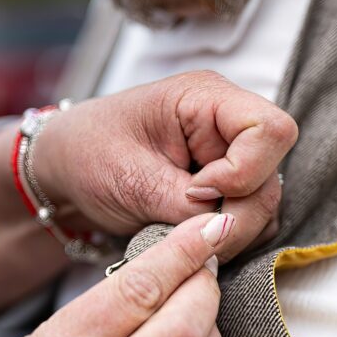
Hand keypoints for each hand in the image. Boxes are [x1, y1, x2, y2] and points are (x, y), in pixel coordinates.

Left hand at [36, 71, 297, 259]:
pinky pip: (251, 219)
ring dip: (232, 230)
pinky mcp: (227, 187)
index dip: (245, 172)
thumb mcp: (129, 179)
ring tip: (183, 234)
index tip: (197, 193)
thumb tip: (224, 229)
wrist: (64, 168)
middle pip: (272, 173)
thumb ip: (183, 206)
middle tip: (190, 232)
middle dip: (237, 213)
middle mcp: (227, 124)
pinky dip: (227, 237)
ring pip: (266, 203)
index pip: (270, 129)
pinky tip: (189, 236)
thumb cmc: (87, 154)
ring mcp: (230, 157)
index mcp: (206, 99)